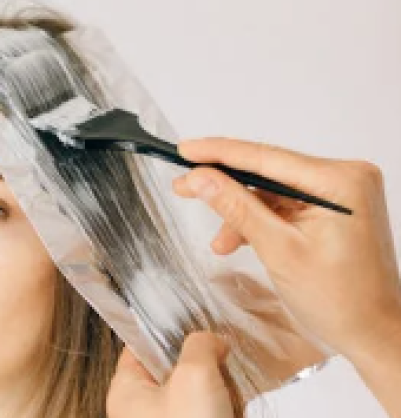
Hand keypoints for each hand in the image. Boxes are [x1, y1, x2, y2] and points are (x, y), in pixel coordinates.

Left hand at [107, 332, 234, 417]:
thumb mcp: (194, 376)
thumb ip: (200, 345)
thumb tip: (211, 340)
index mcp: (127, 391)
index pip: (139, 347)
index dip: (166, 333)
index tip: (193, 324)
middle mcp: (141, 411)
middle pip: (174, 369)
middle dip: (204, 370)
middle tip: (219, 373)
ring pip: (198, 393)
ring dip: (221, 394)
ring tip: (229, 405)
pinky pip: (211, 414)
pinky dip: (227, 412)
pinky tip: (233, 416)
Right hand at [173, 138, 400, 358]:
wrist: (372, 333)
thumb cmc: (341, 300)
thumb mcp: (278, 251)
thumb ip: (237, 208)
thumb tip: (201, 178)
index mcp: (340, 182)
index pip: (266, 157)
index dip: (219, 153)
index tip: (185, 151)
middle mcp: (345, 177)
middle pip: (268, 171)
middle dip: (226, 186)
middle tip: (185, 187)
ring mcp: (341, 193)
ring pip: (272, 191)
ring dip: (242, 213)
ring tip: (221, 242)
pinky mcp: (333, 208)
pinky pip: (285, 204)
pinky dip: (260, 221)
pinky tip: (240, 240)